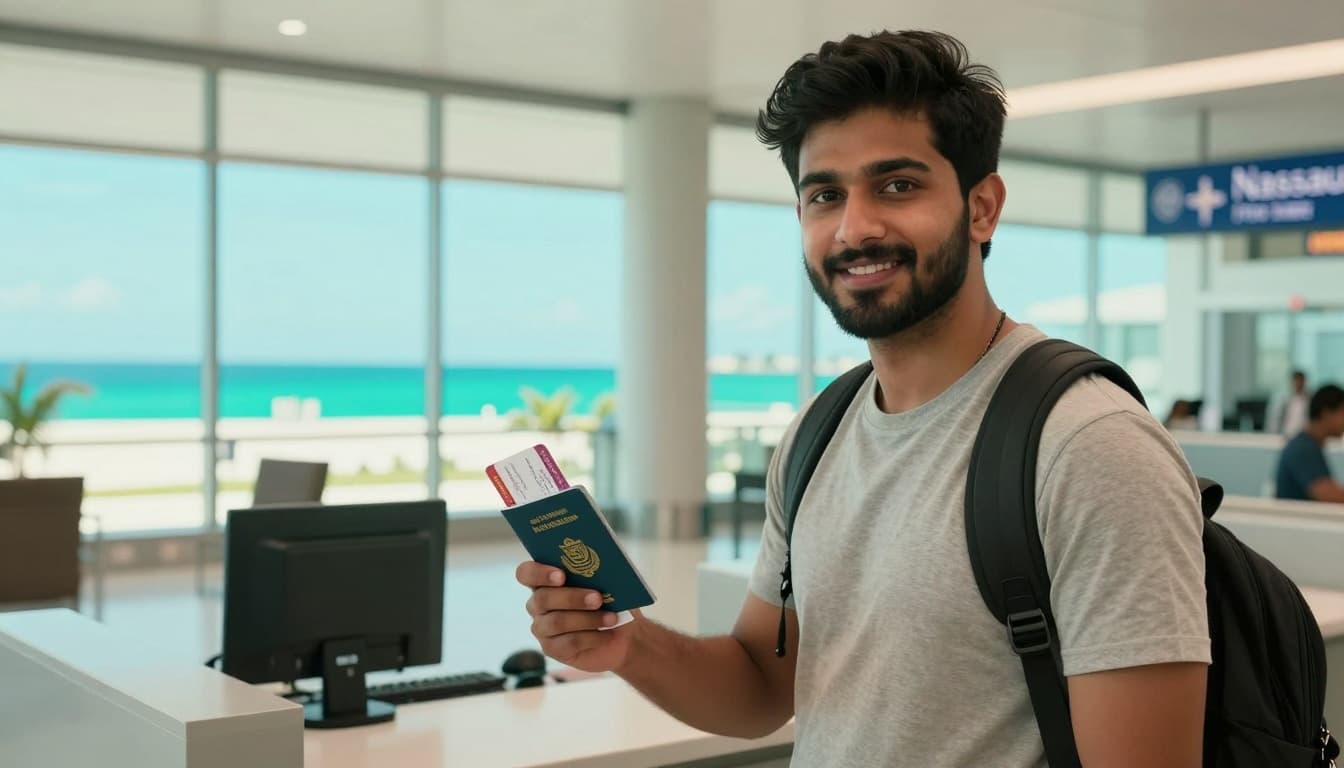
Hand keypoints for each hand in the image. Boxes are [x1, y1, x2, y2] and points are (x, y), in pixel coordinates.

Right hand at [516, 561, 637, 672]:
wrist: (623, 636)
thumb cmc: (612, 602)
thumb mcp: (607, 584)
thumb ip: (596, 574)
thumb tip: (599, 569)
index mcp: (545, 581)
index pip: (526, 573)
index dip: (538, 572)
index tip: (561, 575)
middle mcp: (538, 604)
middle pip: (543, 598)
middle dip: (572, 597)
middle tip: (597, 598)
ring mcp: (542, 628)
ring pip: (557, 622)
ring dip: (587, 618)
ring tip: (611, 618)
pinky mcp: (552, 649)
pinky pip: (569, 642)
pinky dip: (592, 637)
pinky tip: (608, 634)